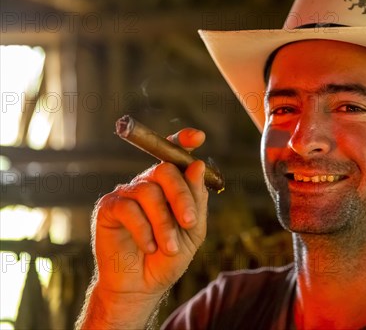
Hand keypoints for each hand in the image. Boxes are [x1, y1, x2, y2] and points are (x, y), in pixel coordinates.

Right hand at [78, 128, 208, 328]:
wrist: (142, 286)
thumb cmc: (168, 257)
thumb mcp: (192, 230)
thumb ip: (196, 199)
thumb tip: (197, 164)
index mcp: (170, 185)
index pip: (174, 154)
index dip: (183, 140)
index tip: (197, 137)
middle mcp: (148, 183)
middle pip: (164, 170)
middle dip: (181, 196)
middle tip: (189, 222)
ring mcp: (127, 193)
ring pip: (149, 192)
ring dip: (164, 223)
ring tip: (170, 247)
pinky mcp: (108, 207)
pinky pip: (128, 209)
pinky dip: (143, 230)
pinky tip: (149, 247)